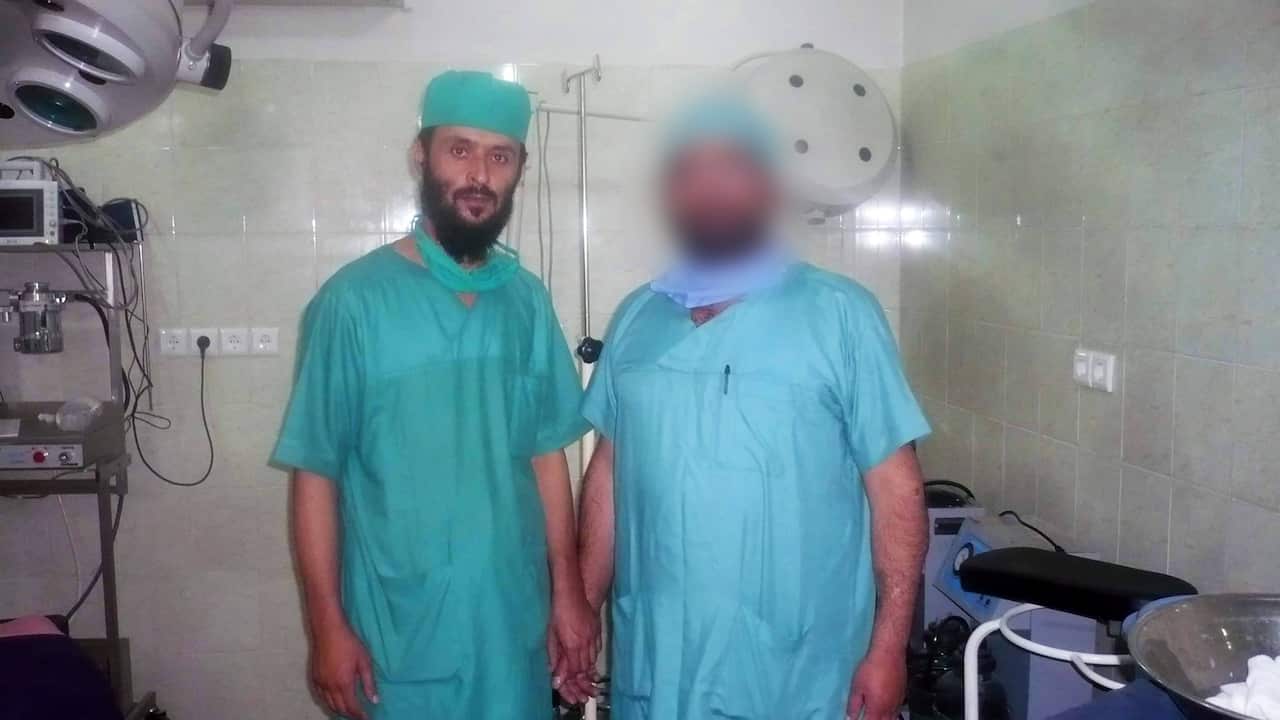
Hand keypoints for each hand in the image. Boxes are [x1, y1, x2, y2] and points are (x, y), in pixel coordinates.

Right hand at [311, 621, 378, 719]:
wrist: (329, 631)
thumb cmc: (349, 644)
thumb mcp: (364, 662)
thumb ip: (369, 682)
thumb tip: (374, 700)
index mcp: (344, 683)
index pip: (351, 707)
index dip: (359, 715)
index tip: (366, 718)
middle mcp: (330, 686)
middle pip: (339, 708)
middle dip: (350, 714)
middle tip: (359, 715)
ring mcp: (320, 683)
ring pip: (329, 704)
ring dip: (339, 709)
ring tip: (349, 710)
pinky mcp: (315, 678)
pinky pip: (321, 696)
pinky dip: (329, 702)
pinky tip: (335, 700)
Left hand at [548, 589, 600, 703]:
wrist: (572, 591)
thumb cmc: (558, 611)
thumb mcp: (551, 634)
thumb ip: (554, 655)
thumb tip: (554, 672)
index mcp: (572, 644)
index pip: (573, 670)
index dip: (570, 682)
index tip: (569, 690)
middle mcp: (585, 642)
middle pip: (584, 668)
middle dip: (582, 682)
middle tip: (583, 694)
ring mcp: (593, 636)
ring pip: (592, 660)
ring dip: (588, 672)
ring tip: (588, 684)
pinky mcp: (597, 630)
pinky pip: (597, 649)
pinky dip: (593, 659)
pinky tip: (591, 663)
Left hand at [846, 646, 905, 719]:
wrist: (889, 654)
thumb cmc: (870, 669)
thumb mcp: (857, 687)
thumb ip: (854, 705)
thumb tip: (850, 718)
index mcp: (877, 708)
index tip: (858, 719)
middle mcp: (889, 708)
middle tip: (868, 716)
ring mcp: (898, 702)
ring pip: (893, 718)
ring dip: (884, 719)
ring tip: (876, 715)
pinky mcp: (903, 694)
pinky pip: (898, 710)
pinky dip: (892, 713)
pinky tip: (887, 709)